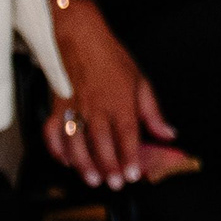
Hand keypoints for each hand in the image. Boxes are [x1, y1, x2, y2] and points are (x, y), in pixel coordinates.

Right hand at [44, 6, 181, 189]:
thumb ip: (153, 112)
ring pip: (76, 144)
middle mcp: (96, 107)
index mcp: (120, 101)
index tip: (133, 173)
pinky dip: (57, 150)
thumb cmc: (111, 58)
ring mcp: (74, 108)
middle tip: (114, 183)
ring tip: (93, 179)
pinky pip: (52, 133)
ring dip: (84, 165)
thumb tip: (168, 133)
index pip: (127, 135)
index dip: (130, 157)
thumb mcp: (141, 82)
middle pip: (102, 144)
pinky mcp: (57, 106)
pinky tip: (66, 161)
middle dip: (109, 167)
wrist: (80, 37)